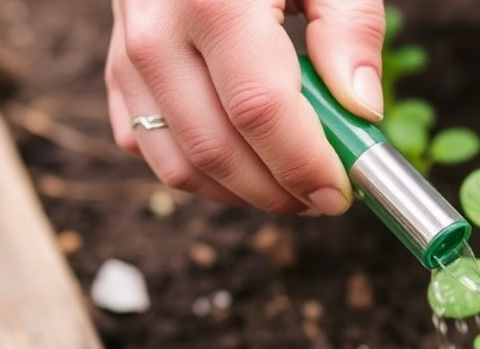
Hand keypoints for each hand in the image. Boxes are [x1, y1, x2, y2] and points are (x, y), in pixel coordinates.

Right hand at [105, 0, 385, 214]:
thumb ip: (351, 30)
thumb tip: (362, 109)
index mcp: (215, 2)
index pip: (260, 111)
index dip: (304, 165)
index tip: (342, 191)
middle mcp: (157, 34)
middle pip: (218, 150)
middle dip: (280, 192)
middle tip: (326, 199)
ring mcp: (127, 58)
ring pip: (181, 165)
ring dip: (244, 194)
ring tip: (294, 187)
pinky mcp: (117, 74)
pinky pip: (152, 150)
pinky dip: (204, 175)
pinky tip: (249, 164)